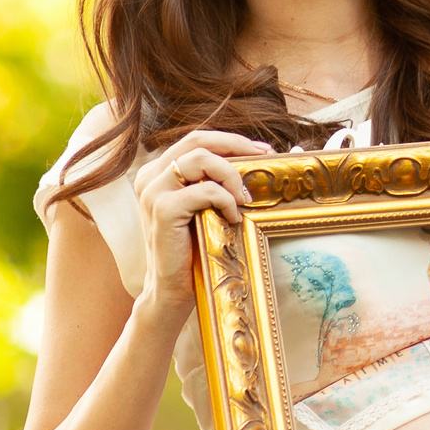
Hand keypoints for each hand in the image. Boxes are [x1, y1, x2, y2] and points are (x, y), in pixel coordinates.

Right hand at [131, 130, 271, 320]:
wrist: (173, 290)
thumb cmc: (196, 249)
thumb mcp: (209, 207)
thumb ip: (224, 181)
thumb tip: (278, 152)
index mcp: (159, 171)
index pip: (197, 139)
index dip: (232, 140)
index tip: (263, 151)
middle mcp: (151, 176)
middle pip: (197, 140)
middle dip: (236, 145)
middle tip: (264, 158)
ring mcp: (153, 191)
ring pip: (200, 157)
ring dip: (231, 174)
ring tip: (245, 197)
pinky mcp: (163, 209)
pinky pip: (205, 190)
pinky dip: (226, 200)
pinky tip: (235, 218)